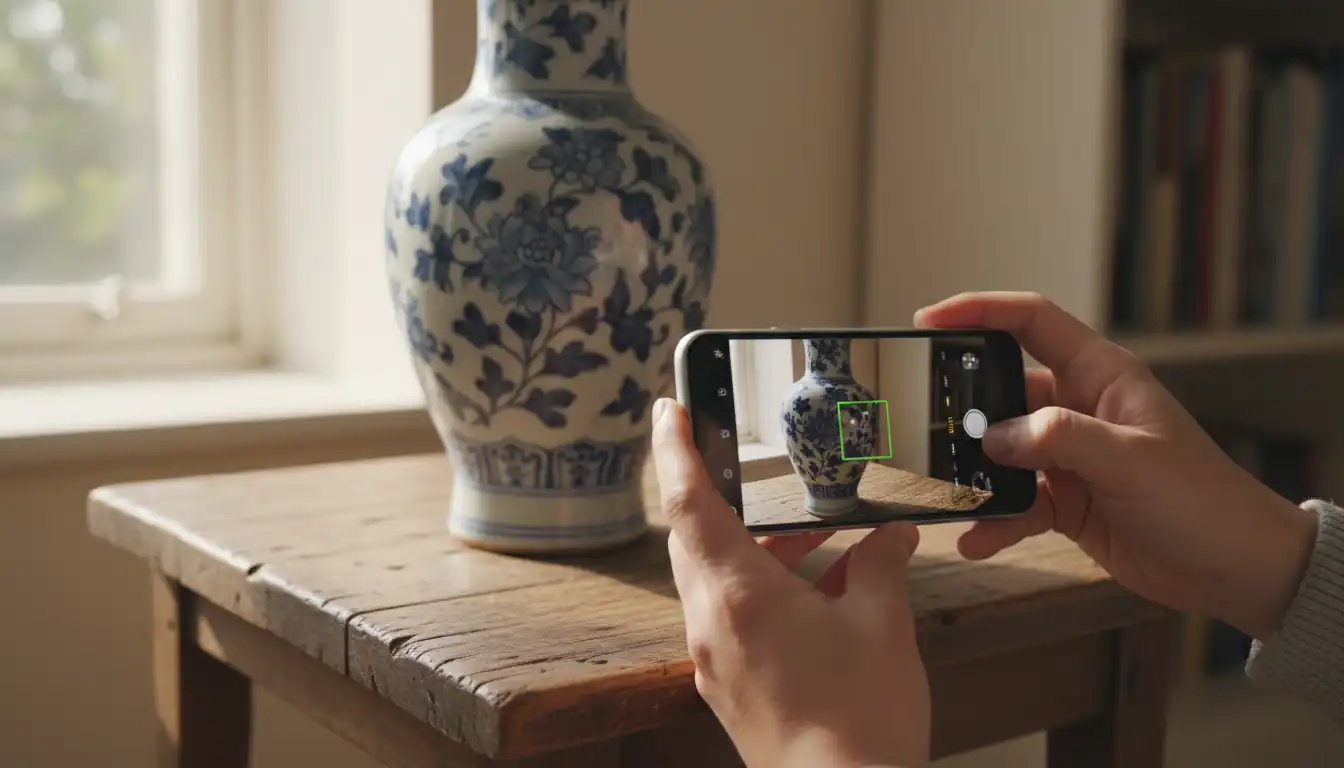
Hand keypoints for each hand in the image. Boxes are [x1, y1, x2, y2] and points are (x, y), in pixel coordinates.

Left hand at [651, 398, 930, 767]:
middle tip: (753, 466)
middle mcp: (713, 624)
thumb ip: (879, 566)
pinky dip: (767, 588)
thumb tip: (889, 537)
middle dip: (724, 496)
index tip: (669, 409)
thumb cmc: (860, 721)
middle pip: (697, 537)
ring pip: (719, 578)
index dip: (676, 449)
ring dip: (760, 547)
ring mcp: (716, 660)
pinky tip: (823, 592)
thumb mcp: (883, 624)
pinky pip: (735, 616)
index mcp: (740, 595)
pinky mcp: (730, 687)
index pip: (689, 503)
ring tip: (822, 533)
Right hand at [915, 291, 1317, 640]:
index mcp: (1101, 376)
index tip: (930, 318)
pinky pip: (1013, 503)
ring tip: (946, 491)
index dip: (980, 310)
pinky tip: (977, 540)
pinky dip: (993, 521)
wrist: (1233, 569)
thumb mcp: (1130, 460)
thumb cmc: (1201, 501)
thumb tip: (995, 436)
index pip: (1032, 322)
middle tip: (924, 422)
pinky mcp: (1064, 502)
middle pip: (1003, 390)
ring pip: (1001, 452)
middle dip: (963, 407)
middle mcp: (1079, 409)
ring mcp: (1069, 457)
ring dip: (974, 474)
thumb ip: (1059, 438)